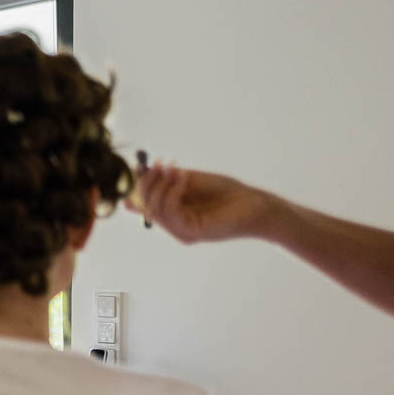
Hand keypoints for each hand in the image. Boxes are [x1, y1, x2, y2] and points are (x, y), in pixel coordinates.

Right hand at [128, 162, 282, 244]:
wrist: (256, 205)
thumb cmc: (228, 193)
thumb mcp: (192, 182)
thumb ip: (168, 180)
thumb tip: (140, 173)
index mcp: (173, 215)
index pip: (143, 205)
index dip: (137, 187)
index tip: (140, 167)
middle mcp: (174, 226)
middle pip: (146, 207)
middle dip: (148, 182)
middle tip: (158, 162)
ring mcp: (182, 232)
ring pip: (156, 209)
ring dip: (161, 184)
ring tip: (174, 166)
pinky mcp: (191, 232)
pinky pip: (170, 212)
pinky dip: (172, 192)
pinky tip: (182, 176)